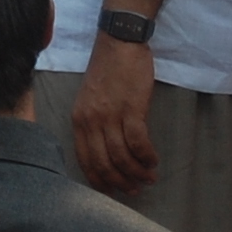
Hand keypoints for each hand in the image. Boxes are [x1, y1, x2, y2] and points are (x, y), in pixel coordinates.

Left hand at [71, 31, 159, 194]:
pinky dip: (146, 156)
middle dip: (120, 182)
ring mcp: (110, 115)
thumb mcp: (90, 98)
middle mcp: (91, 120)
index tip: (113, 190)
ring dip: (137, 172)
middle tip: (135, 189)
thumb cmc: (108, 68)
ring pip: (122, 157)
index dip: (100, 180)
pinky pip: (138, 143)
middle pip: (104, 163)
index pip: (85, 160)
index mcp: (79, 119)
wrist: (119, 40)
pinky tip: (153, 160)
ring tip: (149, 177)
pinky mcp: (131, 108)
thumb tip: (106, 152)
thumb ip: (93, 123)